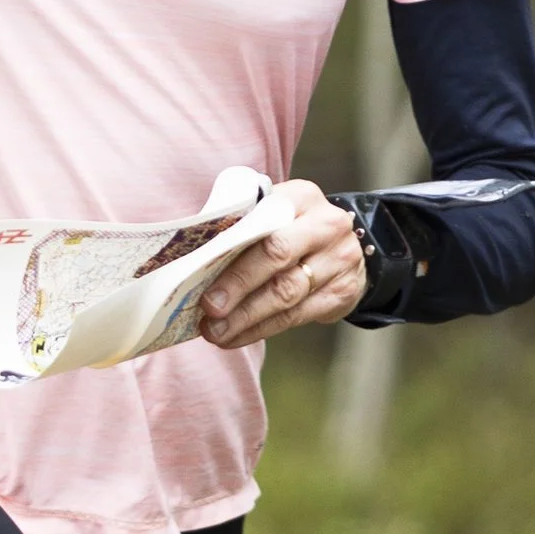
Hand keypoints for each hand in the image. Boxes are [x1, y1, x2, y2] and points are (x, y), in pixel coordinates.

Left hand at [195, 181, 366, 350]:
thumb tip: (190, 255)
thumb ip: (240, 225)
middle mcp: (327, 225)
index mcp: (301, 197)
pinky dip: (262, 329)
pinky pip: (297, 316)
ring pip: (287, 294)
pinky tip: (237, 336)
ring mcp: (340, 259)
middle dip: (238, 286)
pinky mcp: (344, 292)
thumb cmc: (291, 229)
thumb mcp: (273, 213)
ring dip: (246, 318)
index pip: (264, 221)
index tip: (200, 271)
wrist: (344, 247)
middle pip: (277, 257)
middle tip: (209, 310)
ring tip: (215, 332)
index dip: (232, 248)